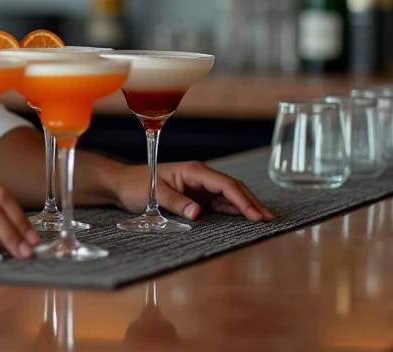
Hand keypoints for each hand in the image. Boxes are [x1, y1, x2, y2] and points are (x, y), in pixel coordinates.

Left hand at [115, 160, 274, 221]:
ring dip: (245, 207)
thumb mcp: (153, 194)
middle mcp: (200, 177)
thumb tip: (197, 213)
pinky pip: (220, 203)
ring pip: (229, 196)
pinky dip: (234, 210)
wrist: (123, 185)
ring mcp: (200, 187)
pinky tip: (246, 219)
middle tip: (268, 219)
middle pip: (232, 188)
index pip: (224, 184)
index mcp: (193, 171)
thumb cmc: (137, 185)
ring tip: (263, 220)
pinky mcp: (197, 197)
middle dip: (251, 202)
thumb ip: (175, 202)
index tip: (255, 213)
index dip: (242, 199)